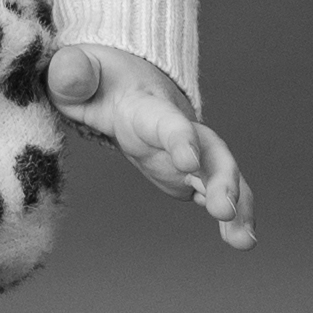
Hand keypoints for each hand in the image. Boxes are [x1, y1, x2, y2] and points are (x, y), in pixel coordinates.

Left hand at [48, 42, 254, 244]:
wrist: (117, 80)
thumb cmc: (92, 77)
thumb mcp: (72, 71)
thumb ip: (70, 72)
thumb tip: (72, 75)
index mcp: (146, 106)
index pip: (167, 121)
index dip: (180, 139)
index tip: (187, 162)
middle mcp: (178, 129)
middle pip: (211, 151)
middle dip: (223, 180)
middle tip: (224, 211)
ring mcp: (188, 153)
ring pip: (222, 176)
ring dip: (237, 205)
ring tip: (243, 241)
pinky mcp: (187, 173)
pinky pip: (215, 193)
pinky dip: (232, 215)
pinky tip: (239, 239)